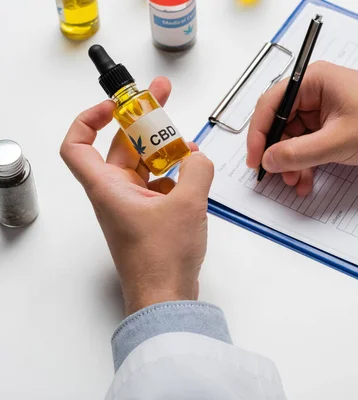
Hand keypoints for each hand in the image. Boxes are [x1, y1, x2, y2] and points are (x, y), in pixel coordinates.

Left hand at [61, 77, 213, 315]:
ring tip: (189, 143)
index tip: (116, 105)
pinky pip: (159, 184)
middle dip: (143, 121)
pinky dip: (175, 174)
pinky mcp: (150, 217)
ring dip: (163, 149)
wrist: (166, 295)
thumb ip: (196, 170)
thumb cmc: (161, 258)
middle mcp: (116, 193)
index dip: (90, 118)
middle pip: (120, 146)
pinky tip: (195, 174)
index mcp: (109, 187)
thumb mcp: (187, 204)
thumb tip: (198, 157)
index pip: (77, 145)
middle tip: (163, 98)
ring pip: (143, 165)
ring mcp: (133, 205)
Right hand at [247, 61, 357, 195]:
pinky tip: (308, 180)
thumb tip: (268, 160)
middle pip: (282, 122)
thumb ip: (297, 153)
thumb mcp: (337, 142)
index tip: (254, 159)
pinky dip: (307, 162)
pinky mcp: (335, 123)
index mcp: (314, 80)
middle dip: (278, 152)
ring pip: (295, 137)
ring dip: (293, 162)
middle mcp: (317, 90)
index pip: (271, 104)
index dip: (259, 134)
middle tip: (276, 176)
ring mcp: (326, 107)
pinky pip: (311, 143)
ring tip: (297, 183)